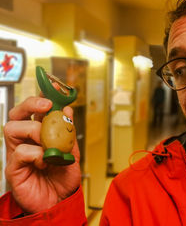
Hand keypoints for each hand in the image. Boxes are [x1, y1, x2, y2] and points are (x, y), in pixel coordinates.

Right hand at [4, 96, 80, 213]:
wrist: (61, 199)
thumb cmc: (63, 175)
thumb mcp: (71, 149)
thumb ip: (67, 130)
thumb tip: (66, 109)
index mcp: (38, 133)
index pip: (34, 110)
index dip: (42, 96)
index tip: (55, 88)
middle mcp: (25, 140)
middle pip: (17, 113)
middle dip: (31, 104)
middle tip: (46, 105)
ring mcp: (18, 153)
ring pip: (13, 128)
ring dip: (35, 131)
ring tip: (49, 144)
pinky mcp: (14, 169)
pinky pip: (19, 152)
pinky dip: (36, 153)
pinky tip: (45, 160)